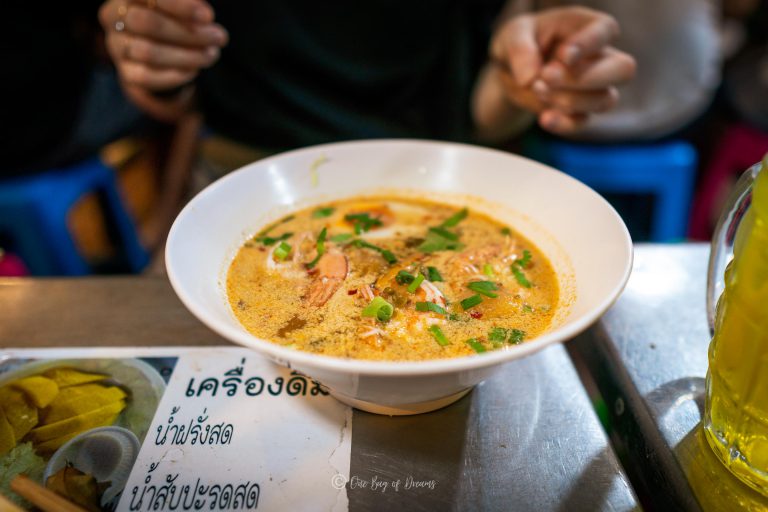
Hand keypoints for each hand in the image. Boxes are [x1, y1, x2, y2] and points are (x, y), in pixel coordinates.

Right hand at [98, 0, 227, 118]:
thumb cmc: (174, 15)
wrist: (159, 46)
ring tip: (212, 53)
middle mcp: (113, 18)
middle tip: (219, 37)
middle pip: (147, 23)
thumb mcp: (182, 6)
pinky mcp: (126, 73)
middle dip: (188, 32)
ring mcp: (116, 46)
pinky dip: (175, 75)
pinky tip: (194, 69)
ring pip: (148, 52)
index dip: (179, 5)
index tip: (208, 16)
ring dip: (187, 55)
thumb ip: (191, 5)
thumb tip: (204, 15)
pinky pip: (147, 77)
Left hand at [484, 6, 635, 135]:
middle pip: (624, 70)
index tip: (563, 56)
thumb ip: (520, 49)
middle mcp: (598, 56)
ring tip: (537, 88)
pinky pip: (583, 122)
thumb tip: (531, 78)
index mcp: (586, 26)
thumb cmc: (519, 42)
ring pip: (606, 100)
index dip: (589, 44)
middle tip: (548, 77)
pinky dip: (564, 124)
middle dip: (587, 79)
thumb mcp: (512, 35)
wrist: (508, 70)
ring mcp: (593, 87)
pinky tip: (544, 119)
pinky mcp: (578, 111)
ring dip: (570, 100)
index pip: (606, 30)